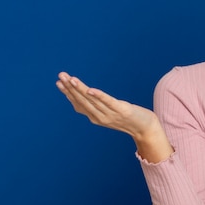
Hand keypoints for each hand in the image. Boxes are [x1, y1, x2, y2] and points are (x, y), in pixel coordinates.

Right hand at [56, 73, 173, 162]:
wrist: (146, 128)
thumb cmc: (127, 118)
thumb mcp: (109, 112)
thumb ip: (97, 105)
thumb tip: (85, 93)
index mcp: (95, 117)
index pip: (78, 103)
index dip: (68, 93)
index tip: (59, 82)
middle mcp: (100, 116)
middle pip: (82, 100)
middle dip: (70, 88)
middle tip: (60, 76)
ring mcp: (110, 114)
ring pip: (91, 100)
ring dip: (80, 89)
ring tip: (71, 79)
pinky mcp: (121, 110)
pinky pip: (108, 102)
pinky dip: (98, 96)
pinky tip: (90, 89)